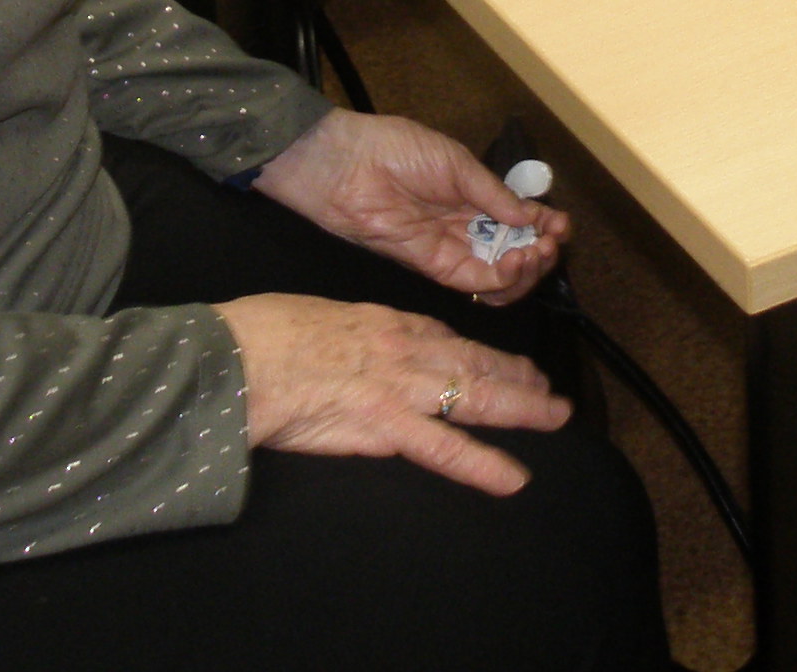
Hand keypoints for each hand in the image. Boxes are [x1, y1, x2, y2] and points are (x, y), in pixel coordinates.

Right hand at [214, 292, 566, 494]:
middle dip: (517, 375)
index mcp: (383, 322)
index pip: (447, 338)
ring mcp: (400, 387)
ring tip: (556, 418)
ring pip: (475, 396)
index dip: (482, 352)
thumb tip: (349, 349)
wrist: (241, 357)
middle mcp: (404, 348)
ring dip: (522, 409)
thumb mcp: (314, 317)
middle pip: (474, 361)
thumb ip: (346, 335)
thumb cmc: (262, 334)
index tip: (506, 361)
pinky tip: (515, 479)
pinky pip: (445, 447)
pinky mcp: (385, 424)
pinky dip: (484, 464)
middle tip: (550, 390)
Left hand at [252, 110, 567, 304]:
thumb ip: (493, 193)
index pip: (518, 218)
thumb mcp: (456, 163)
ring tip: (536, 254)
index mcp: (473, 194)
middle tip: (551, 243)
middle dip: (540, 251)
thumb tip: (532, 217)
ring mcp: (450, 248)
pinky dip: (502, 278)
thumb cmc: (396, 149)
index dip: (544, 225)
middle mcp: (465, 225)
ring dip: (526, 269)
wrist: (346, 166)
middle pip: (514, 251)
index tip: (562, 225)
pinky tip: (514, 261)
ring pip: (500, 273)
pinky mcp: (433, 268)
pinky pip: (475, 282)